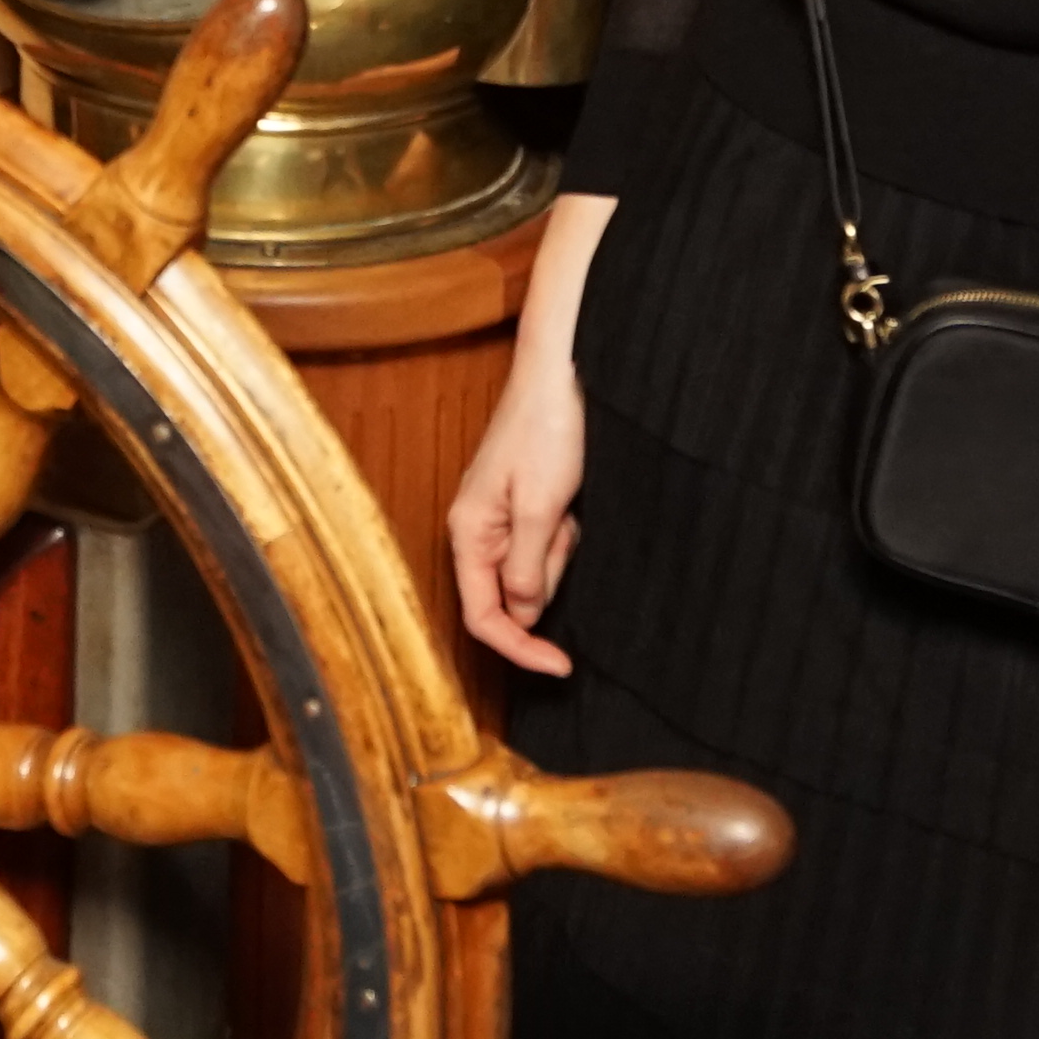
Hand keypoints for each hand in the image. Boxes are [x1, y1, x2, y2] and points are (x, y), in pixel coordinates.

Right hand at [445, 344, 588, 675]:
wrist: (561, 372)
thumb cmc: (545, 428)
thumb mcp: (540, 507)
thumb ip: (526, 568)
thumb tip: (522, 616)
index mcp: (467, 532)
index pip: (481, 616)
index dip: (519, 648)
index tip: (561, 665)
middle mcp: (476, 530)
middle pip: (510, 596)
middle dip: (548, 577)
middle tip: (568, 534)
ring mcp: (499, 517)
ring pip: (532, 571)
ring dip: (559, 551)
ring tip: (568, 506)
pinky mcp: (522, 505)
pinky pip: (545, 543)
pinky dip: (563, 533)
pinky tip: (571, 500)